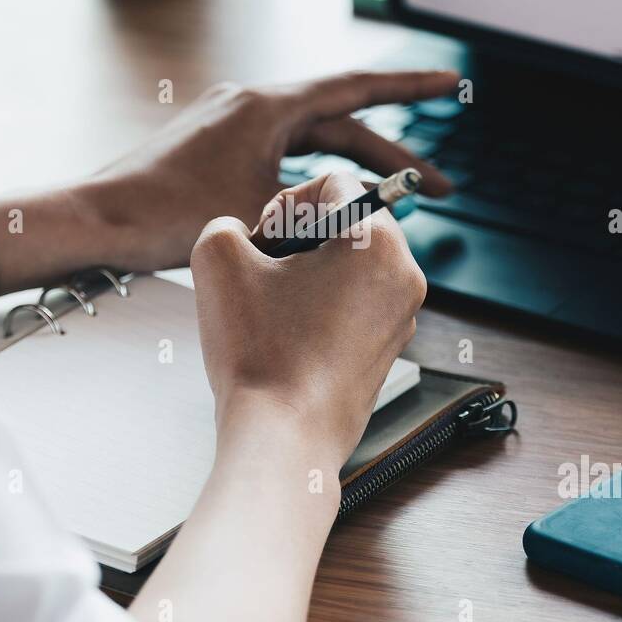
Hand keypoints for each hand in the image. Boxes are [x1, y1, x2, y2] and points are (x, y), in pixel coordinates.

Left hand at [87, 69, 456, 271]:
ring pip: (312, 144)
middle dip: (393, 157)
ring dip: (353, 172)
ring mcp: (231, 123)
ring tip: (393, 202)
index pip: (356, 89)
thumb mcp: (263, 214)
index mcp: (266, 106)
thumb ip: (322, 207)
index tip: (451, 82)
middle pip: (341, 125)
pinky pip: (281, 155)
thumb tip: (364, 210)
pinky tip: (330, 205)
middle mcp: (250, 104)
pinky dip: (312, 178)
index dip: (411, 88)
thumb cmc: (166, 215)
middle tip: (438, 186)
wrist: (100, 221)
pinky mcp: (216, 146)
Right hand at [189, 172, 426, 464]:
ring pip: (350, 264)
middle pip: (347, 222)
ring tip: (271, 305)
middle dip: (299, 237)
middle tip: (263, 270)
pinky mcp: (387, 350)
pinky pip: (355, 304)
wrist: (283, 439)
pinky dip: (320, 306)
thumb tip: (241, 237)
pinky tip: (286, 335)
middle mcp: (404, 275)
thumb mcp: (217, 259)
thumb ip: (225, 224)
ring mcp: (402, 317)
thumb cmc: (260, 353)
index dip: (284, 203)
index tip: (262, 242)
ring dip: (307, 271)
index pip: (333, 182)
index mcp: (377, 241)